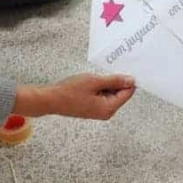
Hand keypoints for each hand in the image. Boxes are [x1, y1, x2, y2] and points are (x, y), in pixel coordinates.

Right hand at [14, 73, 136, 119]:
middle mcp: (106, 113)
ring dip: (106, 84)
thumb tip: (130, 80)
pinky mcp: (92, 108)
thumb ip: (115, 81)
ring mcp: (99, 111)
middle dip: (115, 82)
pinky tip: (91, 82)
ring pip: (111, 93)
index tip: (123, 70)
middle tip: (102, 74)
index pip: (127, 93)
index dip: (127, 80)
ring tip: (94, 79)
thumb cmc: (70, 91)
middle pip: (120, 94)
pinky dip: (100, 88)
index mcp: (109, 108)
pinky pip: (103, 96)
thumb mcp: (95, 81)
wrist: (52, 99)